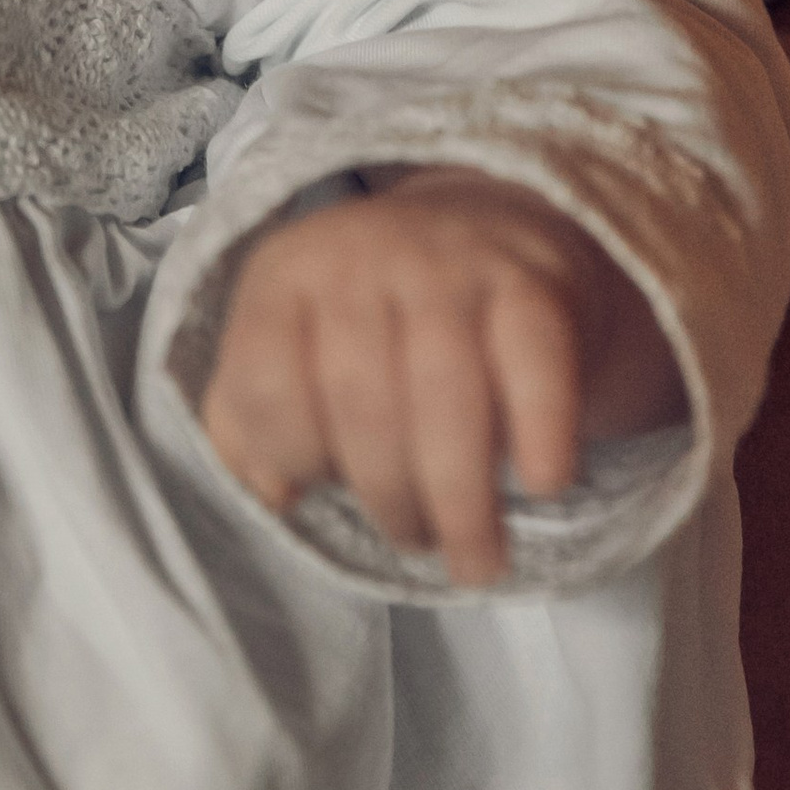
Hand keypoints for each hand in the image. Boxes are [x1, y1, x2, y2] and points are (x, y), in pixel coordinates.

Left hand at [202, 167, 686, 586]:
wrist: (491, 231)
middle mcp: (364, 254)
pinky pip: (536, 368)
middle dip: (389, 498)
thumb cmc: (374, 323)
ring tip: (476, 558)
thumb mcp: (288, 348)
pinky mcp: (530, 281)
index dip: (292, 456)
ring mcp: (451, 262)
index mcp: (287, 273)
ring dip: (461, 500)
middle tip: (415, 540)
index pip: (267, 383)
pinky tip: (541, 485)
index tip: (320, 488)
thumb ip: (247, 422)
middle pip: (362, 402)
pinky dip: (541, 435)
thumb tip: (273, 490)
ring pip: (446, 395)